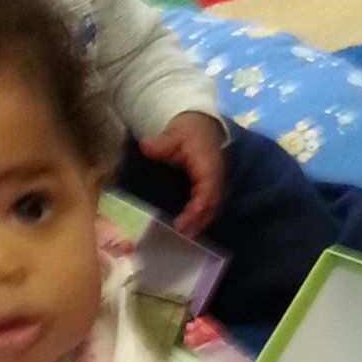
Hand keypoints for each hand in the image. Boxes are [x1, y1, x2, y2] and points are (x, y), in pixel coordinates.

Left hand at [135, 109, 226, 234]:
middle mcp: (215, 179)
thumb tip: (146, 146)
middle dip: (199, 220)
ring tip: (185, 234)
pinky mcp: (209, 188)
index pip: (207, 191)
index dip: (197, 207)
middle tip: (182, 232)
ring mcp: (214, 185)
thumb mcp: (175, 133)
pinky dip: (199, 218)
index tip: (183, 220)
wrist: (202, 127)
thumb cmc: (188, 132)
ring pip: (212, 208)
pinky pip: (208, 206)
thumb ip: (162, 142)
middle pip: (212, 204)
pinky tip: (188, 227)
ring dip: (200, 222)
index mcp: (208, 167)